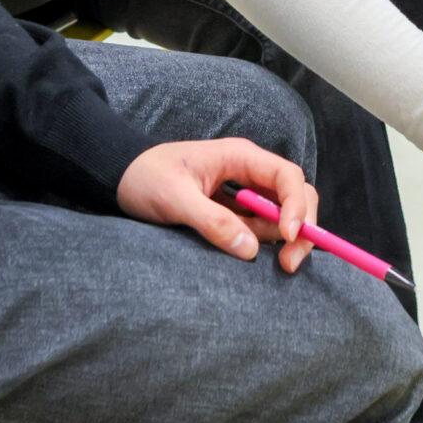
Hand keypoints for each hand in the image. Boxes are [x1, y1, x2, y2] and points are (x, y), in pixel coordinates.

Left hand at [117, 138, 317, 272]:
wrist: (120, 177)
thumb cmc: (144, 178)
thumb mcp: (174, 199)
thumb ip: (211, 221)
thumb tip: (251, 249)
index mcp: (240, 156)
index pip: (286, 176)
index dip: (296, 205)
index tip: (289, 236)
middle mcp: (249, 171)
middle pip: (296, 194)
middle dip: (302, 227)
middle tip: (289, 263)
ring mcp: (244, 192)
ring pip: (283, 214)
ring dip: (288, 239)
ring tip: (277, 266)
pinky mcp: (235, 211)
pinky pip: (263, 226)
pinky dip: (269, 242)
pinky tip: (260, 257)